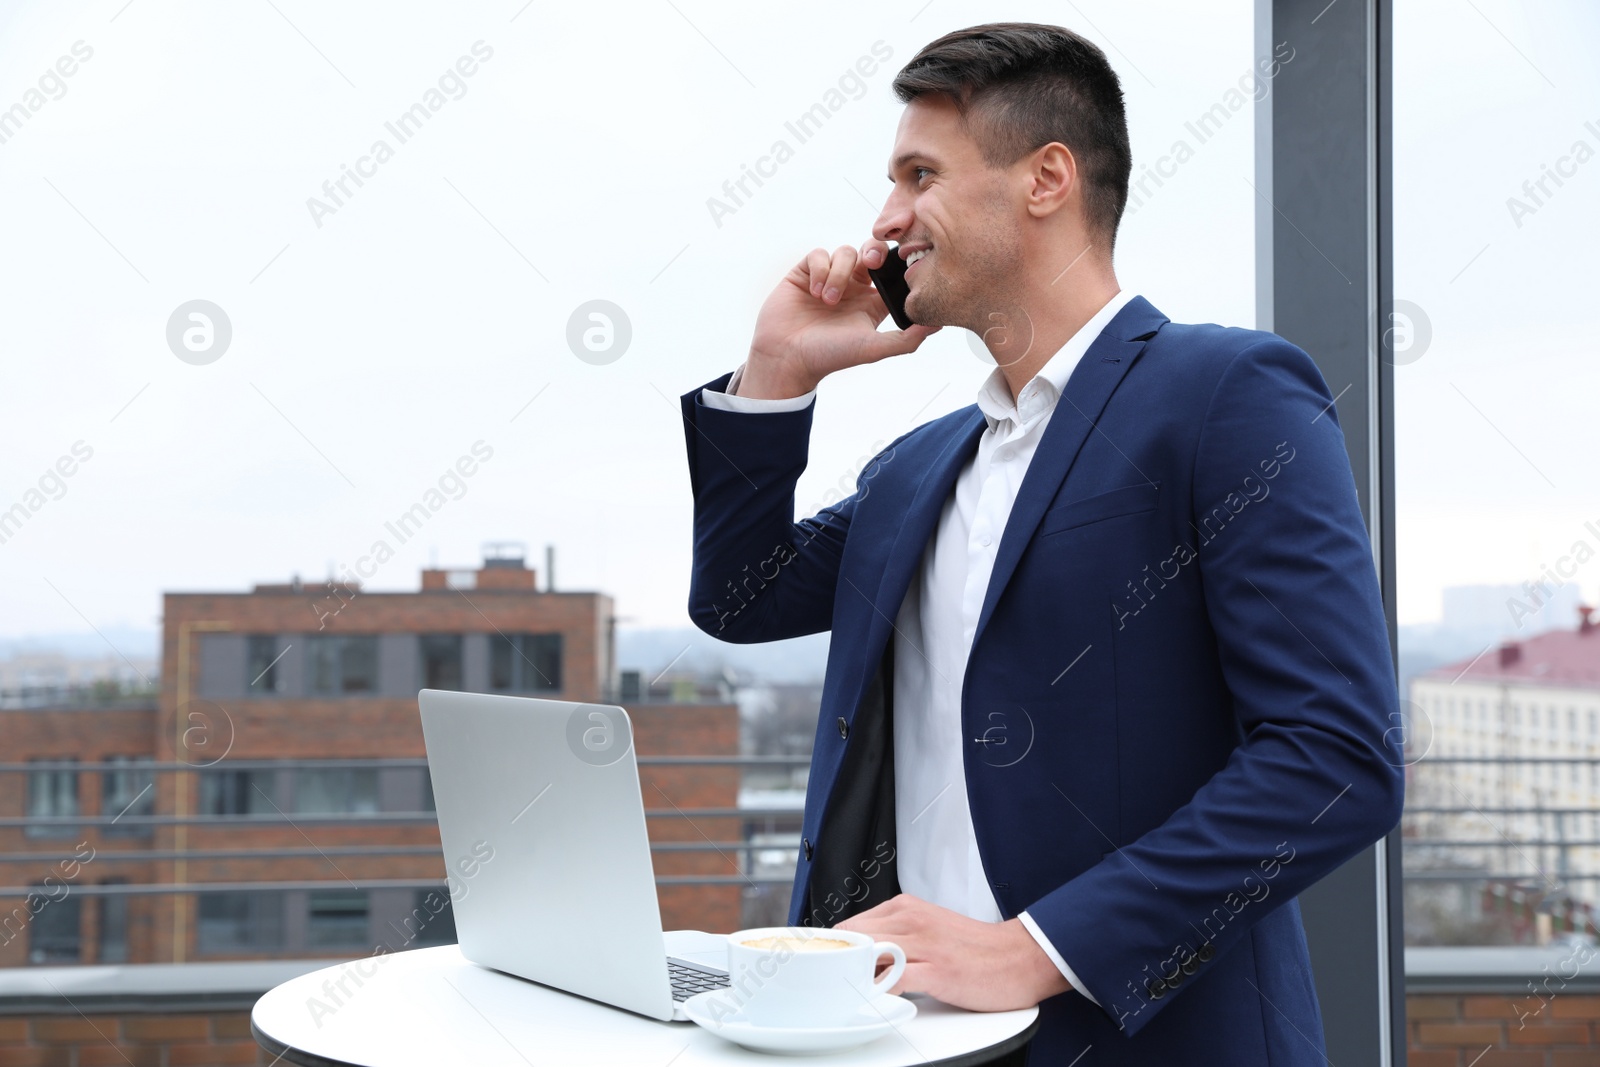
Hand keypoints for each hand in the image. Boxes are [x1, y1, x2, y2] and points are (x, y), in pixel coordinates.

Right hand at [739, 241, 940, 398]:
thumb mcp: (873, 348)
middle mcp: (853, 288)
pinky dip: (820, 269)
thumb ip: (907, 338)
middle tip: (871, 263)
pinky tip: (815, 292)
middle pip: (872, 252)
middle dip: (874, 251)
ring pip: (845, 252)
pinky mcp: (806, 273)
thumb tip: (937, 324)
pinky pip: (819, 254)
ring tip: (828, 300)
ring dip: (839, 273)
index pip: (892, 273)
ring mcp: (829, 278)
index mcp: (872, 303)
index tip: (899, 266)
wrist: (787, 358)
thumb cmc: (829, 356)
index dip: (897, 265)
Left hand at [833, 894, 1071, 1011]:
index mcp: (906, 908)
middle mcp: (911, 921)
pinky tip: (869, 999)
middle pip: (853, 936)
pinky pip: (894, 980)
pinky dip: (877, 990)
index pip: (852, 923)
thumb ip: (897, 935)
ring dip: (850, 973)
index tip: (820, 962)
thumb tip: (864, 955)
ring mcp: (923, 945)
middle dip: (834, 959)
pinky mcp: (937, 971)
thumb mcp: (929, 928)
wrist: (1020, 957)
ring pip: (868, 953)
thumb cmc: (976, 949)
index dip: (833, 946)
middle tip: (821, 980)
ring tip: (838, 990)